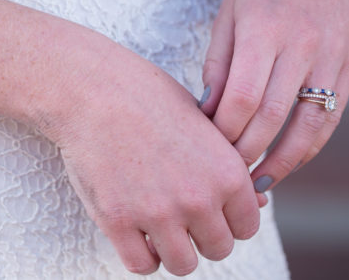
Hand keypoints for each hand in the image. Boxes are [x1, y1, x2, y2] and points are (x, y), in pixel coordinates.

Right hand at [43, 41, 261, 275]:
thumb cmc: (144, 94)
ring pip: (183, 264)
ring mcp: (157, 213)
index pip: (247, 226)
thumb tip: (258, 203)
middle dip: (201, 235)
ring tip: (157, 227)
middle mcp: (199, 198)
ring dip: (173, 250)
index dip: (226, 217)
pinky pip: (140, 265)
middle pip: (219, 248)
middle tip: (179, 213)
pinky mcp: (118, 220)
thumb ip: (228, 163)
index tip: (207, 205)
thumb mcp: (200, 119)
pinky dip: (140, 255)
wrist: (90, 86)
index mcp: (227, 172)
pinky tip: (133, 233)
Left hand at [199, 0, 348, 192]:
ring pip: (307, 125)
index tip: (203, 147)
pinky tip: (287, 161)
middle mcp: (301, 44)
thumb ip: (219, 62)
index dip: (222, 130)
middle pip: (271, 116)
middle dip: (244, 152)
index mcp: (263, 28)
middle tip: (223, 173)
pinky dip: (308, 146)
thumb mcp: (228, 13)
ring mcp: (331, 56)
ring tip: (257, 182)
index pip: (241, 97)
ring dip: (281, 161)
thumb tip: (207, 112)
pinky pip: (330, 118)